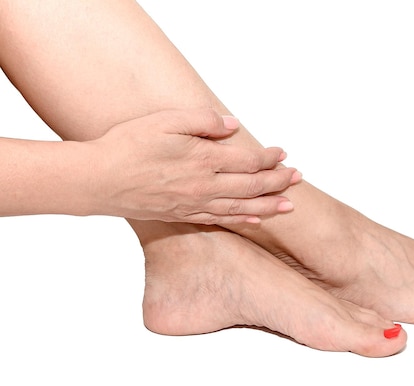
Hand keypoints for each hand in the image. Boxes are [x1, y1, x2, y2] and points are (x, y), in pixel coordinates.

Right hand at [87, 108, 299, 223]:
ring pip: (242, 208)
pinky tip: (255, 220)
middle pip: (252, 186)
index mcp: (203, 159)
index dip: (270, 158)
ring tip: (289, 207)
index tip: (283, 153)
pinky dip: (242, 220)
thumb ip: (203, 121)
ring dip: (269, 207)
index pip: (249, 161)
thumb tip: (233, 125)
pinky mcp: (183, 215)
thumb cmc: (129, 145)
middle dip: (279, 182)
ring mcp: (195, 204)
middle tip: (298, 178)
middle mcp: (205, 186)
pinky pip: (221, 220)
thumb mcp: (165, 120)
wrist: (99, 180)